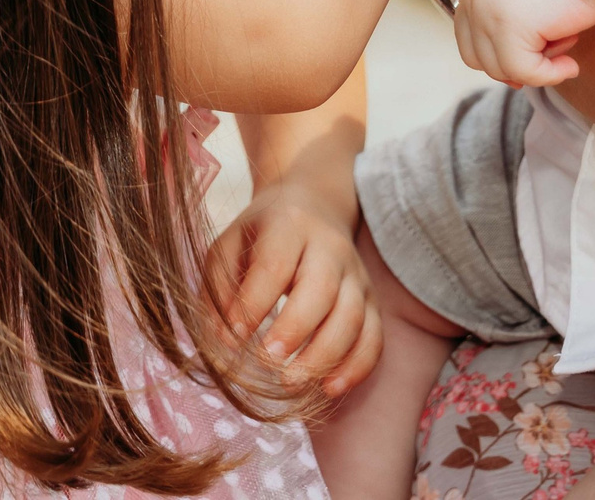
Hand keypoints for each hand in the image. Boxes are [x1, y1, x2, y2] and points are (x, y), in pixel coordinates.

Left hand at [205, 180, 383, 396]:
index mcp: (289, 226)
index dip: (254, 304)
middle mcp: (330, 248)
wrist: (314, 207)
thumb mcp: (230, 246)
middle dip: (295, 330)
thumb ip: (220, 289)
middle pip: (322, 289)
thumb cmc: (261, 236)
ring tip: (293, 383)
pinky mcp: (371, 299)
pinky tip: (331, 388)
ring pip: (353, 316)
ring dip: (325, 355)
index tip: (234, 338)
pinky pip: (374, 336)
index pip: (275, 265)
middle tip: (268, 362)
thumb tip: (224, 340)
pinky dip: (357, 366)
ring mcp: (356, 274)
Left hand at [454, 0, 594, 86]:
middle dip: (511, 66)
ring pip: (500, 68)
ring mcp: (486, 10)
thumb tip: (512, 73)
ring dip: (536, 65)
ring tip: (569, 42)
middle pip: (475, 56)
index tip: (524, 68)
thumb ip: (515, 18)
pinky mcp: (508, 28)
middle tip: (549, 63)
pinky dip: (549, 76)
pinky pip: (524, 72)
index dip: (494, 57)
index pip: (468, 33)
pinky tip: (572, 66)